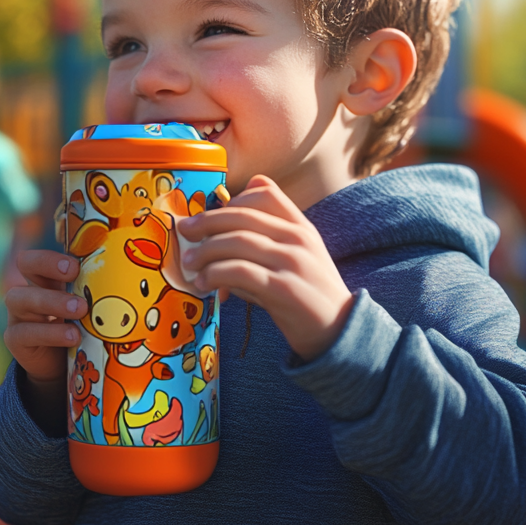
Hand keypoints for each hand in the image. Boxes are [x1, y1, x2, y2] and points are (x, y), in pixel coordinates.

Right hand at [4, 251, 86, 407]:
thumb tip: (141, 277)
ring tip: (80, 310)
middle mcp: (29, 289)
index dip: (53, 255)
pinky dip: (51, 333)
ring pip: (20, 298)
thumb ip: (99, 291)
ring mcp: (19, 314)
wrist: (60, 366)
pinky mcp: (16, 339)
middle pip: (25, 263)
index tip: (77, 263)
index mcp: (47, 277)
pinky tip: (73, 336)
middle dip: (49, 264)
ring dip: (52, 301)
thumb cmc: (79, 326)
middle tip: (75, 273)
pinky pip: (24, 332)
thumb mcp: (86, 306)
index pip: (42, 252)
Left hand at [178, 175, 353, 361]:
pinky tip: (204, 284)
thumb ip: (264, 242)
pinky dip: (215, 275)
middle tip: (184, 231)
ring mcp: (293, 262)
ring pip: (237, 241)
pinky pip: (240, 272)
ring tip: (190, 263)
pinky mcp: (284, 289)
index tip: (210, 217)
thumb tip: (215, 238)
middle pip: (242, 214)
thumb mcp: (296, 258)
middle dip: (206, 221)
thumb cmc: (309, 295)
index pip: (264, 192)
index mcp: (301, 226)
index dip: (231, 200)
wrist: (342, 332)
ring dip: (205, 250)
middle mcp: (298, 238)